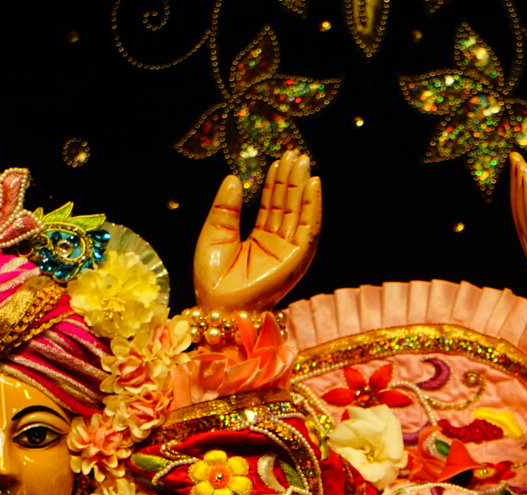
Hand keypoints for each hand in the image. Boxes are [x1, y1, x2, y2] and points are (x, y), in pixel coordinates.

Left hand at [194, 152, 320, 313]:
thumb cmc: (213, 280)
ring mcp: (288, 253)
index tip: (277, 161)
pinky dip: (312, 207)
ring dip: (302, 188)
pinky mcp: (296, 260)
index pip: (271, 206)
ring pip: (299, 214)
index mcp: (258, 241)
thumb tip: (235, 179)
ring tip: (303, 162)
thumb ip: (226, 209)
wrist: (219, 308)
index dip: (275, 183)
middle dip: (291, 180)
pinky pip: (308, 229)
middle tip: (294, 154)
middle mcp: (277, 246)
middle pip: (287, 206)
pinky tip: (313, 186)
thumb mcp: (214, 235)